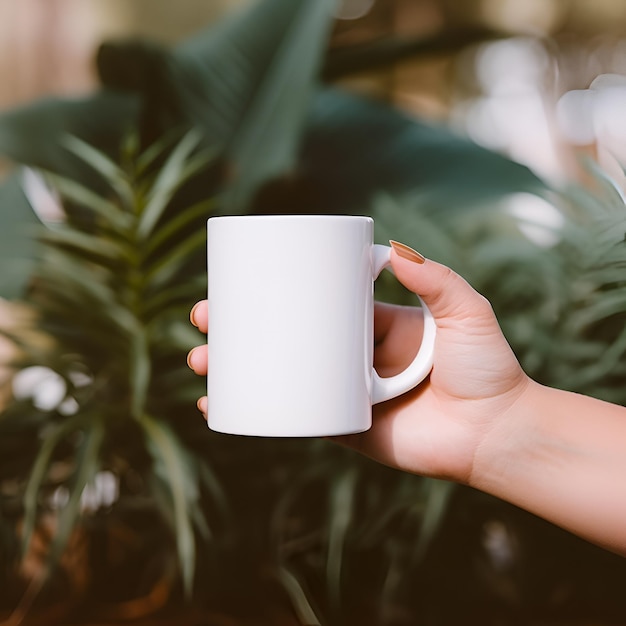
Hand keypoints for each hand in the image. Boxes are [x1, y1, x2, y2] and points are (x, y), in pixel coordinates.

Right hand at [188, 244, 530, 485]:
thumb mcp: (465, 310)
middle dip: (233, 329)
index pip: (309, 303)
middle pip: (279, 337)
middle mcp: (348, 356)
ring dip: (229, 368)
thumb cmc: (487, 369)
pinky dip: (250, 413)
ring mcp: (340, 391)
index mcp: (368, 325)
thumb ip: (436, 279)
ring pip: (274, 375)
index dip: (269, 293)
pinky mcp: (341, 427)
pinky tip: (216, 407)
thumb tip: (388, 248)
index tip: (233, 283)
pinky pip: (288, 418)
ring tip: (199, 360)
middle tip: (201, 322)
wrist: (498, 433)